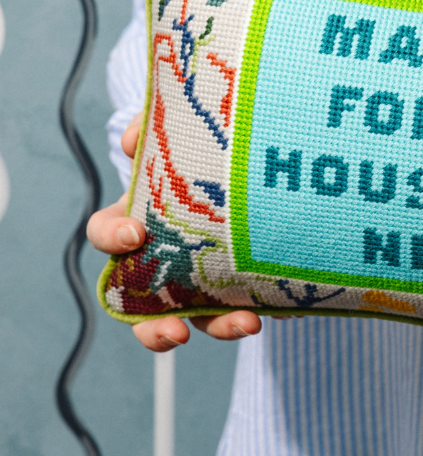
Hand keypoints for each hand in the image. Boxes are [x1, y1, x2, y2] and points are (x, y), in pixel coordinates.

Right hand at [87, 114, 260, 351]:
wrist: (254, 154)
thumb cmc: (204, 142)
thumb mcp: (182, 125)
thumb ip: (154, 124)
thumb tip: (133, 141)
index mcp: (139, 216)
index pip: (105, 233)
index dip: (111, 238)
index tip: (135, 236)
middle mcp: (164, 254)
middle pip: (143, 304)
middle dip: (152, 327)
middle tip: (176, 331)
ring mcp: (203, 274)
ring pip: (197, 317)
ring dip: (218, 327)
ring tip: (249, 325)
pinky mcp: (243, 280)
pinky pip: (245, 304)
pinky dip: (262, 308)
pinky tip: (284, 304)